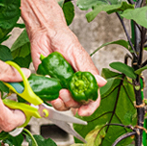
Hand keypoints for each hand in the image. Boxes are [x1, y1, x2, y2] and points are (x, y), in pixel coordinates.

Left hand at [21, 0, 105, 115]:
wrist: (45, 33)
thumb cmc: (64, 40)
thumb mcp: (78, 55)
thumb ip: (88, 71)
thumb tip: (102, 82)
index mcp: (85, 77)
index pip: (92, 97)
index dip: (89, 108)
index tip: (83, 112)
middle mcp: (74, 83)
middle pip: (77, 103)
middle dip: (71, 103)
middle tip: (65, 93)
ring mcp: (61, 84)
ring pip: (63, 104)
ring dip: (60, 103)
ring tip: (57, 92)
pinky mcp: (49, 84)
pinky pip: (49, 98)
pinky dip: (49, 97)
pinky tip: (49, 88)